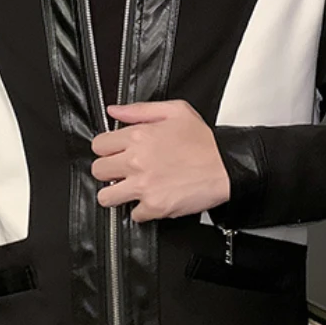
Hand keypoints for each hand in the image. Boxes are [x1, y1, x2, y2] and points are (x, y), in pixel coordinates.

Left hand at [91, 100, 230, 222]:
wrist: (227, 166)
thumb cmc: (204, 141)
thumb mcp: (175, 111)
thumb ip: (140, 110)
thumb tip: (114, 110)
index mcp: (138, 136)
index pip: (98, 145)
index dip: (106, 149)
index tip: (115, 154)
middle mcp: (136, 161)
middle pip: (98, 171)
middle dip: (108, 172)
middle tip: (122, 173)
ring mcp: (144, 186)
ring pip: (106, 197)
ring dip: (116, 194)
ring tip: (129, 190)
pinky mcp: (155, 206)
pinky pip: (133, 215)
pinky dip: (142, 210)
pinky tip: (152, 200)